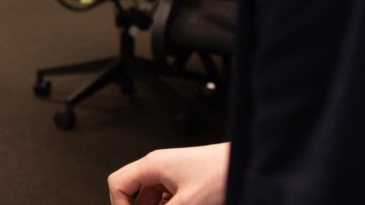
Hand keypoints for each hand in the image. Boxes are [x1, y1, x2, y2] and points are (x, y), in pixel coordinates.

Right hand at [108, 142, 229, 204]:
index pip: (118, 183)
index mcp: (153, 164)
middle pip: (134, 193)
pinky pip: (166, 198)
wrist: (245, 166)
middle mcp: (159, 166)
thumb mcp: (186, 204)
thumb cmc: (221, 175)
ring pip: (151, 198)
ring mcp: (171, 173)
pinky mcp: (184, 181)